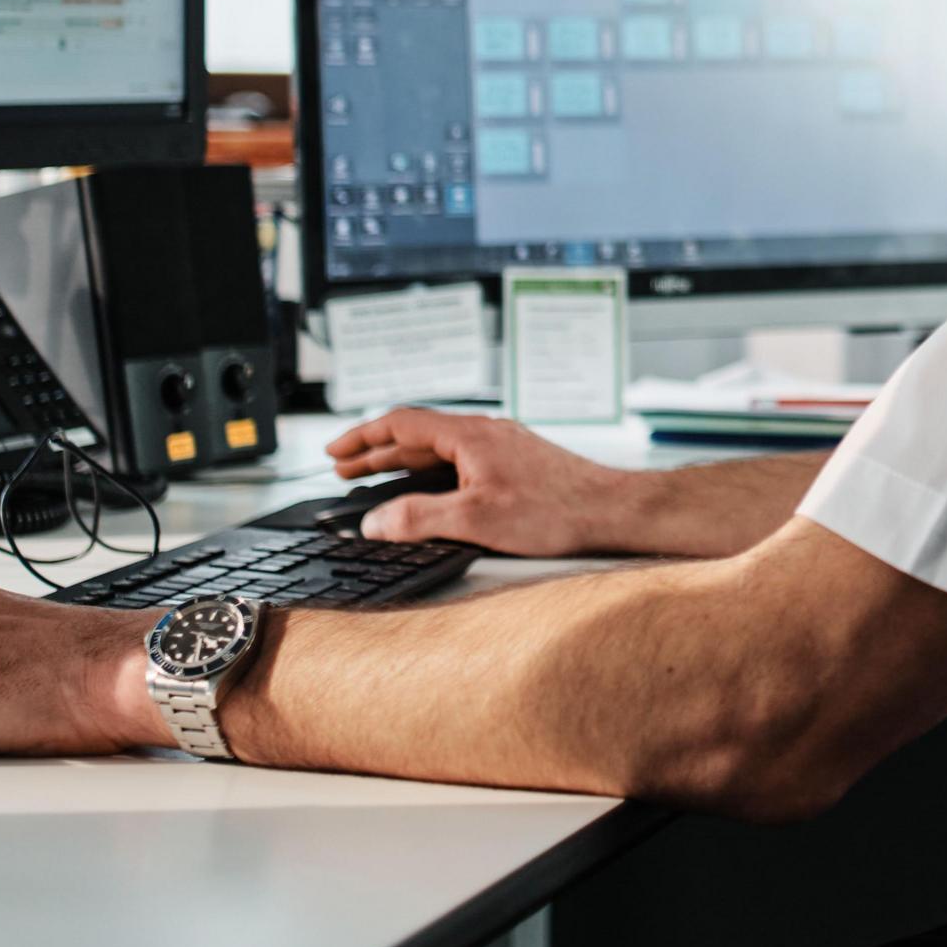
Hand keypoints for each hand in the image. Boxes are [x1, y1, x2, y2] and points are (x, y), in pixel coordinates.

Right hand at [324, 408, 633, 557]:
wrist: (613, 510)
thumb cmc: (555, 511)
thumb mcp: (476, 519)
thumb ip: (419, 518)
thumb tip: (375, 522)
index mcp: (470, 435)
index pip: (401, 423)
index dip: (362, 437)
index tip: (334, 451)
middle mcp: (485, 433)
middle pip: (417, 435)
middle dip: (375, 451)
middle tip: (341, 468)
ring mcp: (502, 447)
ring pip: (439, 448)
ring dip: (402, 462)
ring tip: (373, 478)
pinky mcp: (517, 464)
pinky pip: (460, 460)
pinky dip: (431, 472)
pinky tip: (430, 490)